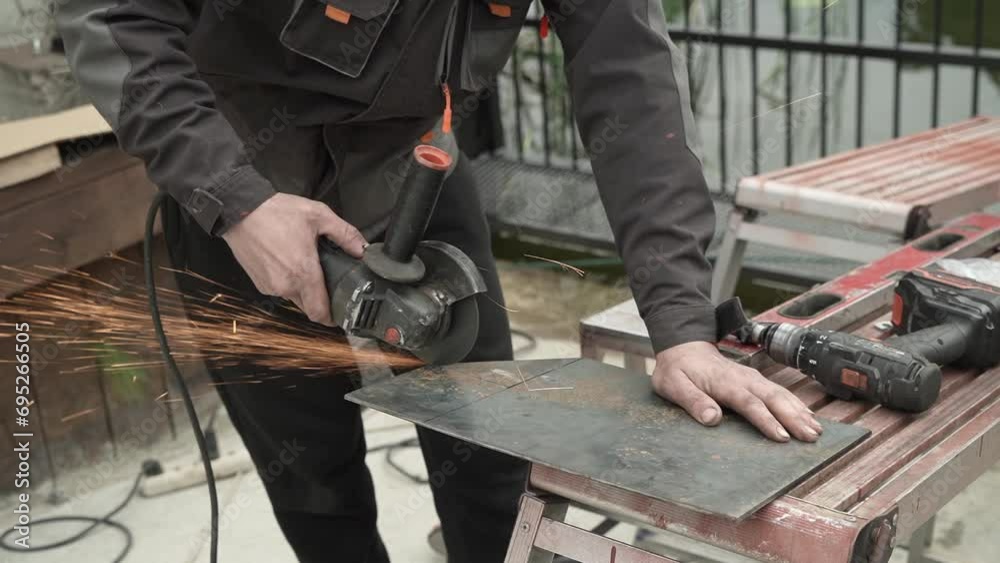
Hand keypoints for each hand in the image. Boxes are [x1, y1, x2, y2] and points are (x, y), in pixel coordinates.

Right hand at [221, 193, 366, 324]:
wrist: (240, 211)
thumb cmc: (276, 212)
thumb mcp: (318, 216)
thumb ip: (345, 234)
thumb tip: (362, 249)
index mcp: (303, 274)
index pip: (320, 313)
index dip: (332, 317)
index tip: (341, 312)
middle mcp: (286, 285)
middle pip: (309, 307)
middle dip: (320, 299)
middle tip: (328, 282)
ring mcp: (270, 286)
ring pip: (294, 298)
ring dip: (303, 288)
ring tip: (307, 265)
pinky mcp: (259, 282)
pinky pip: (280, 289)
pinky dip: (288, 282)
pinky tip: (290, 262)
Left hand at [651, 341, 822, 441]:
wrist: (683, 346)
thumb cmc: (677, 370)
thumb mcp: (673, 385)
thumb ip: (692, 401)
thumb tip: (712, 418)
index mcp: (723, 381)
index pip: (748, 403)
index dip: (766, 420)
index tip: (782, 436)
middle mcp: (743, 378)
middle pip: (772, 398)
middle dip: (793, 417)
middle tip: (811, 436)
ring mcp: (751, 378)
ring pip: (780, 394)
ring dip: (799, 411)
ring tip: (816, 430)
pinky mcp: (755, 380)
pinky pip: (779, 392)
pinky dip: (795, 404)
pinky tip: (808, 416)